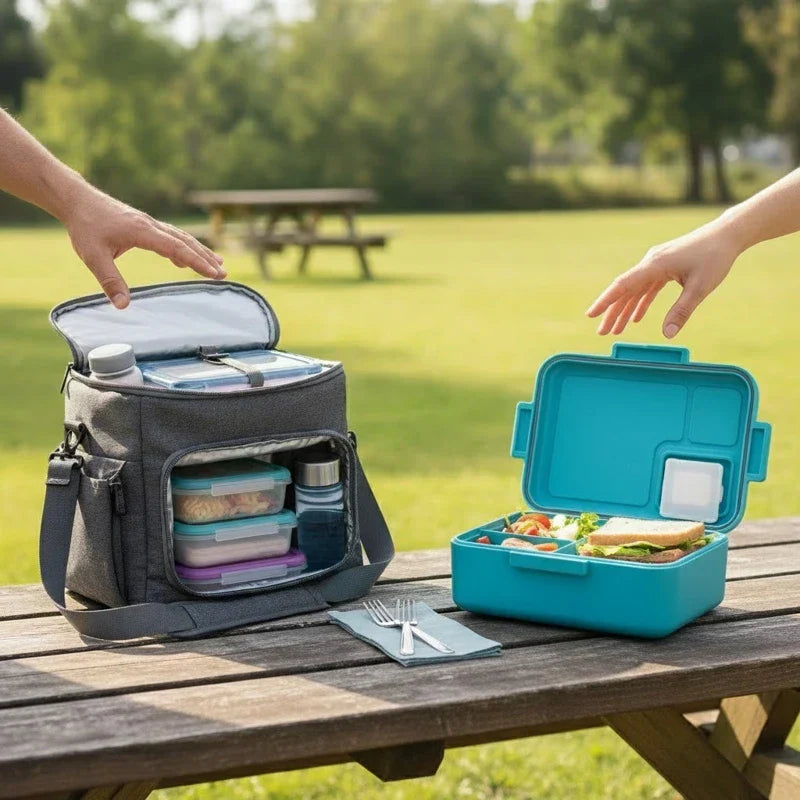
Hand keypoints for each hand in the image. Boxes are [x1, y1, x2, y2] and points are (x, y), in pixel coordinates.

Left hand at [64, 186, 224, 308]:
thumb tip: (123, 306)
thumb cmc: (85, 226)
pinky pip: (171, 236)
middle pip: (185, 242)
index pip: (177, 248)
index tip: (213, 273)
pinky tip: (186, 258)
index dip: (197, 262)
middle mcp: (151, 225)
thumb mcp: (93, 256)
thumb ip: (109, 281)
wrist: (77, 200)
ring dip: (199, 251)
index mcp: (143, 231)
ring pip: (181, 238)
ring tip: (217, 264)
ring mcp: (149, 224)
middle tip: (223, 274)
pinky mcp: (144, 225)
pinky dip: (185, 247)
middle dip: (205, 258)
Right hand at [585, 222, 740, 337]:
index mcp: (655, 265)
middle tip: (602, 333)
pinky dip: (640, 302)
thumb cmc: (715, 257)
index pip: (623, 285)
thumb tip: (667, 335)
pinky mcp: (664, 266)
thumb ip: (682, 311)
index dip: (605, 301)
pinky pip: (646, 287)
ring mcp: (656, 264)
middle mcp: (650, 263)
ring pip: (635, 290)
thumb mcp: (700, 287)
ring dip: (625, 310)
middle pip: (625, 291)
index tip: (591, 314)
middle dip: (612, 312)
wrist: (727, 234)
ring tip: (616, 330)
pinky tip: (636, 317)